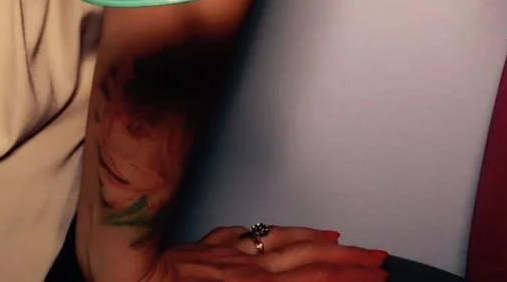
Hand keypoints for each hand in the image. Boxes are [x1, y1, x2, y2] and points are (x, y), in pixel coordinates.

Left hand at [136, 225, 387, 276]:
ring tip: (348, 242)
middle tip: (380, 259)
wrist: (126, 273)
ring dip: (322, 243)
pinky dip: (278, 233)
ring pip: (287, 241)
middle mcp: (250, 268)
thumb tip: (304, 281)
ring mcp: (231, 253)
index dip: (350, 279)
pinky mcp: (209, 246)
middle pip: (312, 259)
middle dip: (350, 260)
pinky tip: (288, 230)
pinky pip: (253, 234)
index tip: (378, 278)